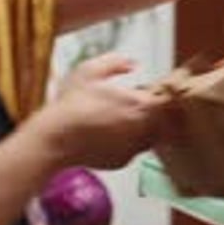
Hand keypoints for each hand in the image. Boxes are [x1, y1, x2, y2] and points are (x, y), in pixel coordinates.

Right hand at [41, 52, 165, 169]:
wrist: (55, 138)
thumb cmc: (71, 105)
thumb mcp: (90, 70)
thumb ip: (115, 63)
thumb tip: (133, 64)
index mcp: (140, 105)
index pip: (168, 100)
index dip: (160, 93)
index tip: (149, 89)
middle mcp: (142, 129)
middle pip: (163, 120)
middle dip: (153, 110)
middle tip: (134, 102)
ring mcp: (133, 148)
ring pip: (149, 136)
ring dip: (142, 126)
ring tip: (119, 117)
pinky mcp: (122, 161)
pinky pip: (133, 149)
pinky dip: (126, 141)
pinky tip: (107, 133)